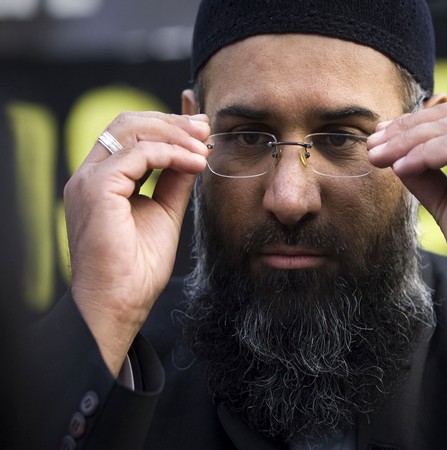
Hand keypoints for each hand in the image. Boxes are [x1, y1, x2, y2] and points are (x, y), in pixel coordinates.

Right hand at [64, 112, 209, 374]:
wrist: (120, 303)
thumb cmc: (137, 269)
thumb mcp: (165, 213)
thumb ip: (175, 181)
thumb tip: (194, 154)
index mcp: (103, 180)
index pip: (130, 134)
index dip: (167, 126)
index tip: (201, 132)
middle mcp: (90, 175)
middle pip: (128, 123)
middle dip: (171, 122)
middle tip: (205, 129)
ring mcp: (89, 180)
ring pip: (130, 130)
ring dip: (174, 134)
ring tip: (204, 147)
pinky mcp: (96, 189)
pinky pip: (137, 154)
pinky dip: (171, 153)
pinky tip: (195, 163)